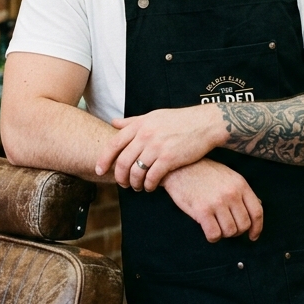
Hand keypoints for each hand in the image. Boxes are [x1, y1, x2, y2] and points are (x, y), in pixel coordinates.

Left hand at [96, 105, 226, 190]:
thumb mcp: (153, 116)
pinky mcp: (169, 159)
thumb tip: (114, 122)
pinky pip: (151, 177)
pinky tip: (150, 187)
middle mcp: (145, 135)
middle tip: (122, 183)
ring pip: (136, 172)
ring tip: (137, 187)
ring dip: (134, 183)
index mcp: (140, 125)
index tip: (99, 170)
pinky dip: (148, 185)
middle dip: (119, 176)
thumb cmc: (179, 120)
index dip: (104, 159)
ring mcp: (157, 147)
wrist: (205, 124)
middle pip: (122, 161)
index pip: (114, 144)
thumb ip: (133, 121)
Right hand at [161, 159, 263, 242]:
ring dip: (223, 234)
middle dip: (237, 232)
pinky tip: (207, 229)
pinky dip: (212, 237)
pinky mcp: (202, 210)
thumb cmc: (204, 172)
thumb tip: (259, 205)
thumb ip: (243, 191)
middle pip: (244, 225)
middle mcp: (231, 193)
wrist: (178, 166)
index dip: (257, 228)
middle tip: (227, 229)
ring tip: (215, 226)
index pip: (257, 212)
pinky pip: (214, 234)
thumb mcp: (228, 176)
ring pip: (230, 232)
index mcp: (240, 184)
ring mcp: (217, 202)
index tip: (252, 236)